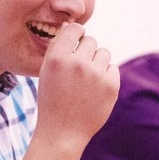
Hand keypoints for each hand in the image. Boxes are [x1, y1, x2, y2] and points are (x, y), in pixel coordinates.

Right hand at [36, 22, 118, 146]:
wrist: (62, 132)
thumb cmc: (51, 99)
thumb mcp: (45, 71)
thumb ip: (57, 48)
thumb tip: (71, 27)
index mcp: (57, 58)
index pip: (74, 29)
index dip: (76, 34)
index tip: (75, 44)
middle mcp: (76, 63)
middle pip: (91, 41)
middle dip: (86, 52)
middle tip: (78, 70)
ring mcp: (95, 74)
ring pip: (103, 53)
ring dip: (97, 62)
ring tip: (86, 80)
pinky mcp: (111, 86)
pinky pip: (113, 68)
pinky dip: (105, 76)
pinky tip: (94, 89)